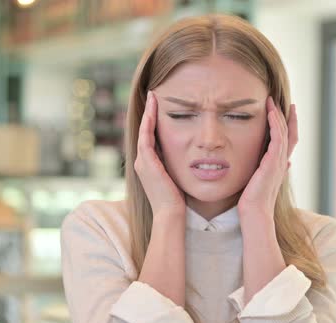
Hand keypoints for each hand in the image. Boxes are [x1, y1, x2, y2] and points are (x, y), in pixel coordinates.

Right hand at [134, 91, 185, 216]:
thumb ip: (180, 165)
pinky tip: (154, 109)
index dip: (154, 120)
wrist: (171, 215)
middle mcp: (142, 161)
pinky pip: (146, 136)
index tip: (161, 105)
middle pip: (144, 129)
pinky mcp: (146, 162)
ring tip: (154, 96)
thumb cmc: (179, 200)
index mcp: (149, 164)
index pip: (150, 136)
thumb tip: (193, 155)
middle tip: (154, 94)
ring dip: (148, 112)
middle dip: (149, 111)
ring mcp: (142, 161)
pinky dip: (148, 122)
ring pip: (143, 130)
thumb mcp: (178, 177)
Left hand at [237, 96, 297, 221]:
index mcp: (280, 165)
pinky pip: (277, 138)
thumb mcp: (261, 181)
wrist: (255, 212)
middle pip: (288, 133)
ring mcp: (279, 162)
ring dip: (278, 115)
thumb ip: (270, 170)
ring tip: (272, 102)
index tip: (286, 111)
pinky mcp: (273, 162)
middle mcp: (283, 162)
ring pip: (283, 133)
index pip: (288, 140)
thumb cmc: (254, 200)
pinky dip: (275, 125)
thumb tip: (284, 165)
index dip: (289, 125)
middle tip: (280, 101)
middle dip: (285, 116)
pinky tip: (271, 114)